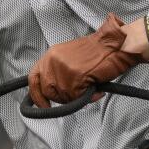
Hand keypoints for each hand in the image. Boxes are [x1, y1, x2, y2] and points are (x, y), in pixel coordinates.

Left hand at [28, 13, 142, 107]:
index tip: (42, 104)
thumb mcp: (69, 58)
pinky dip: (88, 96)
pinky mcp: (75, 76)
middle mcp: (53, 61)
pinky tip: (95, 86)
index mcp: (50, 55)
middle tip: (76, 93)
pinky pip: (76, 97)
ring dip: (76, 96)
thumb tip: (53, 93)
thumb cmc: (97, 52)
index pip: (34, 78)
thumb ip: (58, 72)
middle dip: (61, 97)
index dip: (36, 94)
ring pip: (62, 96)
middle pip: (47, 91)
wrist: (114, 45)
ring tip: (88, 86)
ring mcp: (63, 69)